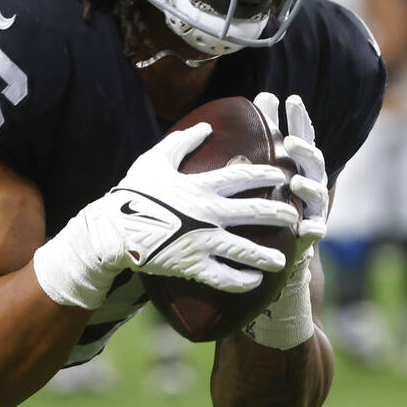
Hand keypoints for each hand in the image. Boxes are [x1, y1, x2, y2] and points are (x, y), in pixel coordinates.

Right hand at [33, 123, 299, 309]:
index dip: (268, 176)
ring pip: (245, 250)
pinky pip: (224, 277)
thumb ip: (183, 141)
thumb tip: (206, 126)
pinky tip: (255, 280)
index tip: (284, 176)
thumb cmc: (133, 192)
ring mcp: (201, 242)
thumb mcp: (155, 159)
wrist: (112, 230)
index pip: (245, 177)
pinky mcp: (192, 265)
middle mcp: (207, 213)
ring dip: (267, 255)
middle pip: (254, 213)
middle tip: (294, 217)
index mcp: (201, 186)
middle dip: (280, 215)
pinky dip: (242, 280)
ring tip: (282, 259)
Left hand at [252, 92, 327, 251]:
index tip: (291, 99)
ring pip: (318, 194)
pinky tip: (304, 227)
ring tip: (296, 182)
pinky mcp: (311, 231)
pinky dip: (312, 228)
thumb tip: (265, 93)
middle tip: (291, 141)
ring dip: (309, 187)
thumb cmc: (280, 192)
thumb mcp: (274, 161)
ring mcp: (315, 206)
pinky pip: (315, 230)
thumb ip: (270, 130)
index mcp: (301, 163)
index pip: (303, 136)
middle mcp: (312, 181)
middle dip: (305, 150)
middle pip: (314, 162)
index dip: (300, 119)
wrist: (286, 241)